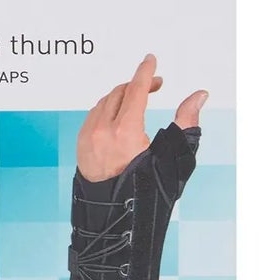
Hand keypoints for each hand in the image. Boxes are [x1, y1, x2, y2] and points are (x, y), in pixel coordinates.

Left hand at [76, 53, 207, 181]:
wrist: (115, 219)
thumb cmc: (146, 193)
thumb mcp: (173, 158)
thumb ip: (186, 122)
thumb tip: (199, 96)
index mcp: (125, 132)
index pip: (135, 90)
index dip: (145, 72)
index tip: (150, 59)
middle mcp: (102, 130)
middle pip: (120, 92)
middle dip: (138, 84)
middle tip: (155, 85)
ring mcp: (88, 136)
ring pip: (105, 102)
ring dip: (122, 95)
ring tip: (138, 100)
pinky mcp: (80, 144)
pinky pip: (93, 115)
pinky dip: (108, 108)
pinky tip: (119, 115)